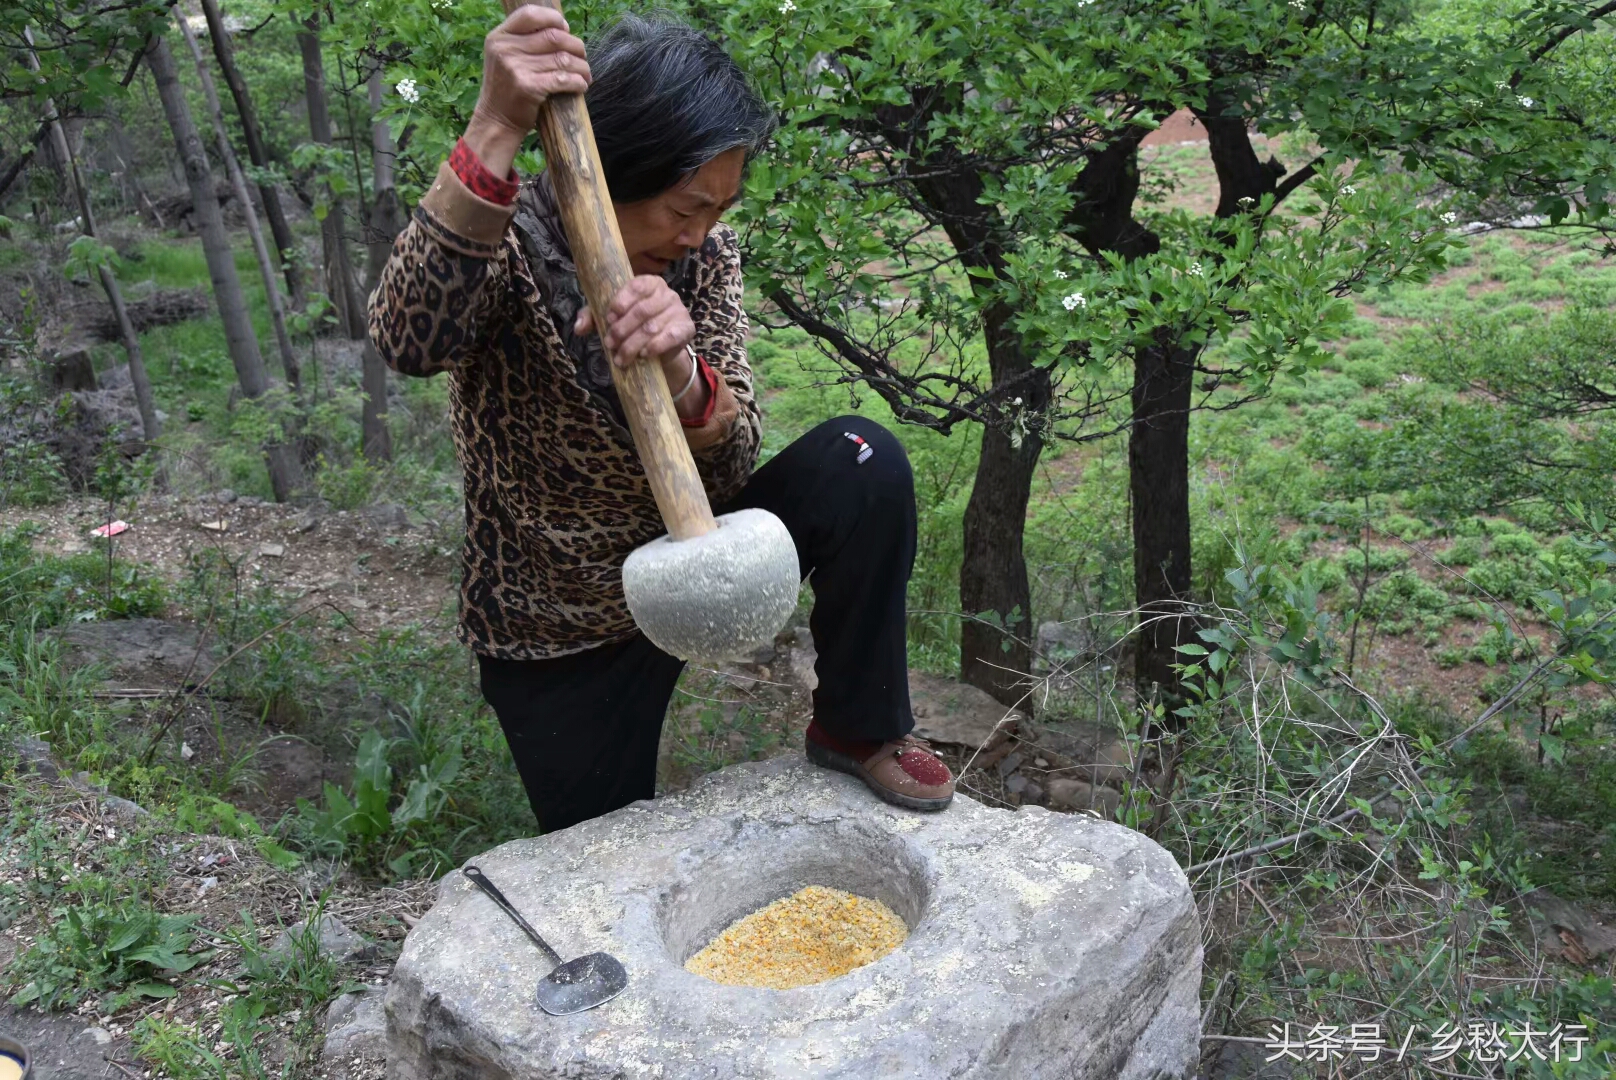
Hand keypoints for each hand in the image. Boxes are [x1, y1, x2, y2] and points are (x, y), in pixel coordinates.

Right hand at [462, 5, 589, 176]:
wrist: (496, 121)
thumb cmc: (508, 89)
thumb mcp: (504, 57)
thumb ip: (524, 41)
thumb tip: (562, 28)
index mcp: (499, 37)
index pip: (530, 14)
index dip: (553, 19)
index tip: (565, 29)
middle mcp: (505, 49)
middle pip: (553, 36)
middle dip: (575, 46)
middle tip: (582, 56)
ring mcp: (515, 68)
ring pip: (562, 58)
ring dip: (581, 66)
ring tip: (585, 74)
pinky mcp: (529, 87)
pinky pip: (563, 78)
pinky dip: (578, 81)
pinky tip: (581, 85)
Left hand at [574, 277, 695, 369]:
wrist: (660, 348)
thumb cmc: (633, 326)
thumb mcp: (611, 318)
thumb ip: (593, 317)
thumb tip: (578, 327)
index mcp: (649, 283)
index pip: (636, 286)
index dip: (621, 302)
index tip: (608, 318)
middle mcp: (667, 293)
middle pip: (642, 310)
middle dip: (622, 330)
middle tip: (609, 344)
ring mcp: (679, 310)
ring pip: (652, 327)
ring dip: (633, 344)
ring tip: (620, 357)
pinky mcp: (687, 328)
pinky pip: (670, 337)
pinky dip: (655, 347)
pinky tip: (643, 355)